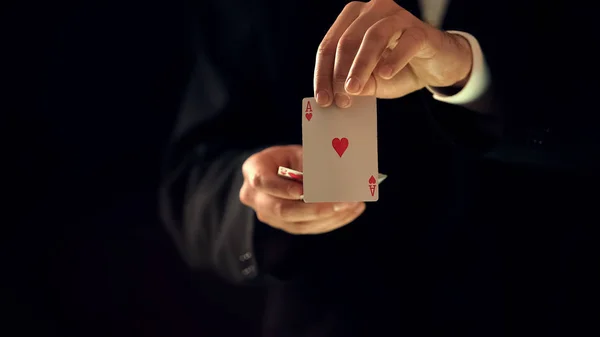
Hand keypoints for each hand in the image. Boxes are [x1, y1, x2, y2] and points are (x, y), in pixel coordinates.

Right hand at [239, 145, 365, 233]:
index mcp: (254, 170)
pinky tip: (351, 211)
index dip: (283, 188)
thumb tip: (337, 176)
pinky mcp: (286, 226)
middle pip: (282, 210)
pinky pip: (309, 228)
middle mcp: (256, 198)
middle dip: (315, 208)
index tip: (303, 191)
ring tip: (353, 204)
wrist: (277, 171)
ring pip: (298, 223)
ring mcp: (270, 216)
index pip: (263, 181)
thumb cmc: (288, 158)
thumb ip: (311, 163)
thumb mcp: (297, 152)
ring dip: (329, 216)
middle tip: (342, 202)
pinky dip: (332, 221)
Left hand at [314, 0, 472, 107]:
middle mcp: (373, 11)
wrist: (436, 66)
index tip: (322, 99)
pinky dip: (394, 58)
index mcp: (353, 20)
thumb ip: (356, 85)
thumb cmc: (399, 69)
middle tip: (341, 98)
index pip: (329, 46)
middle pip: (347, 40)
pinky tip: (386, 74)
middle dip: (340, 72)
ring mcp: (397, 17)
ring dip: (361, 65)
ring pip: (373, 37)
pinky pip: (406, 41)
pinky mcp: (420, 29)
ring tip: (355, 88)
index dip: (323, 74)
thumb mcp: (372, 82)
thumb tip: (340, 95)